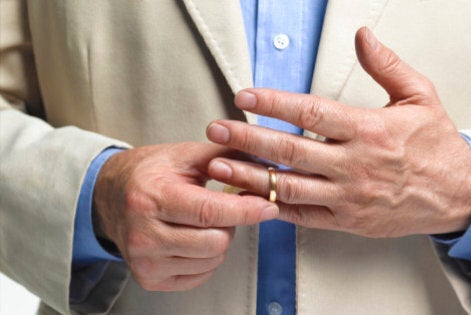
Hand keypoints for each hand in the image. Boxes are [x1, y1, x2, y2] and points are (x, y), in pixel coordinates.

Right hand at [93, 142, 277, 290]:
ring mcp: (145, 261)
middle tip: (223, 208)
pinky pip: (201, 275)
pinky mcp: (149, 279)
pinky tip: (194, 238)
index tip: (268, 206)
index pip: (209, 212)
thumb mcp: (183, 155)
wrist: (108, 197)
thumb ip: (223, 157)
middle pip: (215, 242)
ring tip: (203, 221)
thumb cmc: (149, 174)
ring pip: (212, 260)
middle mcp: (143, 234)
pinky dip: (208, 258)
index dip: (245, 210)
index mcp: (151, 198)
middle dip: (231, 224)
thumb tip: (262, 164)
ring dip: (220, 241)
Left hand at [206, 28, 470, 237]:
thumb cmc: (437, 145)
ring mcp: (350, 196)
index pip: (311, 113)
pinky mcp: (349, 220)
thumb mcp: (421, 95)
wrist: (460, 194)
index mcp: (370, 129)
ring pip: (290, 186)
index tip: (245, 96)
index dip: (273, 103)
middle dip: (248, 139)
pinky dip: (276, 207)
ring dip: (251, 176)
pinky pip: (305, 215)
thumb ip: (387, 65)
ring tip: (219, 165)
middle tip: (217, 130)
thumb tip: (363, 36)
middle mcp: (355, 164)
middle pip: (290, 150)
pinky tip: (253, 197)